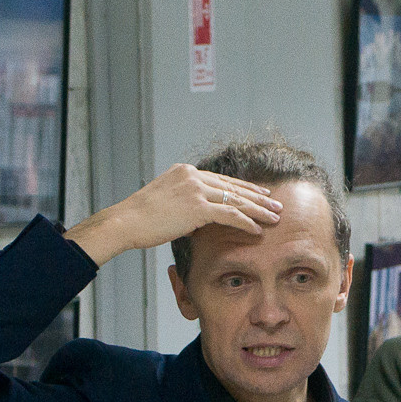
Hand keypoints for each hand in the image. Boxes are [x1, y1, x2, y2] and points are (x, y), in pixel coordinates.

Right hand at [64, 165, 281, 266]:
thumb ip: (181, 203)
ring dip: (258, 210)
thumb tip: (193, 217)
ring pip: (235, 199)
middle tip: (276, 204)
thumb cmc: (138, 218)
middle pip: (233, 186)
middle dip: (257, 197)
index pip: (221, 179)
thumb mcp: (162, 202)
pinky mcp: (196, 207)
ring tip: (275, 217)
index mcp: (185, 172)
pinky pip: (229, 214)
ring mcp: (195, 189)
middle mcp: (192, 176)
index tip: (259, 194)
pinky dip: (246, 222)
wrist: (124, 222)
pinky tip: (258, 229)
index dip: (243, 188)